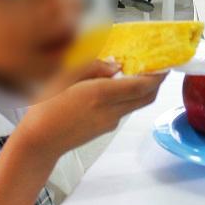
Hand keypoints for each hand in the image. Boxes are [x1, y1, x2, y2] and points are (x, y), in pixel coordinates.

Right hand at [18, 60, 165, 160]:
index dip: (157, 74)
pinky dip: (128, 98)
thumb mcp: (63, 76)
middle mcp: (111, 110)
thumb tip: (115, 65)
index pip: (141, 85)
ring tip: (138, 72)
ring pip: (137, 104)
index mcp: (101, 94)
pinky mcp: (106, 129)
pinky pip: (124, 110)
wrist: (39, 142)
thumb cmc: (45, 107)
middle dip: (156, 82)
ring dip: (143, 89)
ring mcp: (110, 122)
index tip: (165, 62)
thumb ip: (92, 67)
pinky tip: (116, 88)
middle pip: (146, 97)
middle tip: (157, 66)